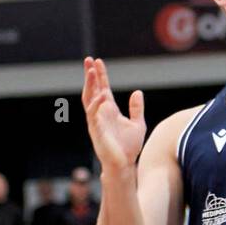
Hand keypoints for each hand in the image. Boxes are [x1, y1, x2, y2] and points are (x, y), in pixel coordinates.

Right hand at [82, 57, 146, 172]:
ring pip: (89, 99)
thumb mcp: (138, 123)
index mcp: (109, 110)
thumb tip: (137, 92)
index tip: (98, 62)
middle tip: (88, 60)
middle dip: (90, 75)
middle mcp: (100, 113)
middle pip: (92, 90)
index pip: (102, 88)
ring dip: (90, 85)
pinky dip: (96, 104)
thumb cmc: (129, 147)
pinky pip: (93, 115)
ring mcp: (96, 121)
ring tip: (91, 71)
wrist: (125, 165)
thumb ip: (136, 108)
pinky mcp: (96, 131)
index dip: (100, 75)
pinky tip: (102, 95)